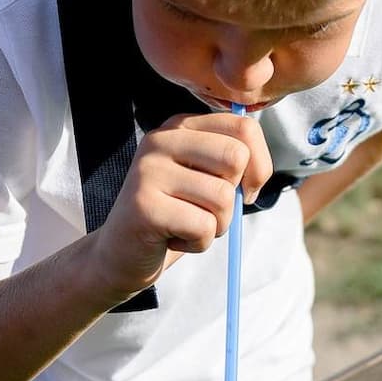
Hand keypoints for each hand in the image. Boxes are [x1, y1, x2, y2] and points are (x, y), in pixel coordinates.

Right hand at [81, 113, 273, 301]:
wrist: (122, 254)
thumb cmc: (174, 216)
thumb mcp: (206, 180)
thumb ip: (233, 164)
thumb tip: (257, 172)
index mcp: (180, 126)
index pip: (244, 127)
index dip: (260, 165)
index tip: (244, 190)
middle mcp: (160, 140)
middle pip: (236, 158)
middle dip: (234, 198)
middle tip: (207, 212)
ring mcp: (148, 171)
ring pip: (222, 197)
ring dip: (215, 225)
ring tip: (185, 225)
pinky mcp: (144, 206)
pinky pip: (203, 227)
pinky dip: (198, 242)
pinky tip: (172, 238)